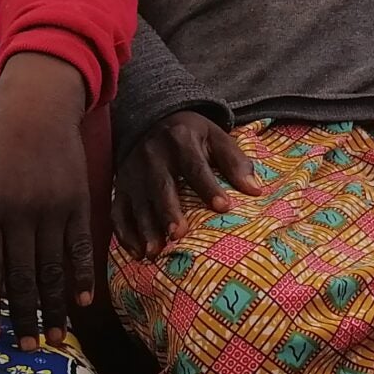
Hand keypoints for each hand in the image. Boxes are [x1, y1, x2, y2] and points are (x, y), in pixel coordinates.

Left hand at [0, 53, 93, 345]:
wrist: (38, 103)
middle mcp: (21, 213)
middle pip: (23, 276)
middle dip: (24, 316)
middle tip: (26, 348)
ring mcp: (54, 209)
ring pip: (54, 269)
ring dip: (55, 307)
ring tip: (55, 338)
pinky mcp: (79, 202)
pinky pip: (80, 247)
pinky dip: (81, 276)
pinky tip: (82, 302)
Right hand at [114, 109, 266, 257]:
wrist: (152, 120)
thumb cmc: (192, 136)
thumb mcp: (216, 137)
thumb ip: (235, 161)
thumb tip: (255, 191)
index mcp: (180, 140)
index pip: (195, 166)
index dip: (209, 187)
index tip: (224, 207)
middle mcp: (152, 155)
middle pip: (160, 187)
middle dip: (168, 211)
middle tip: (178, 235)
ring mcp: (132, 172)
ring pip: (137, 203)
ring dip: (144, 229)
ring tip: (154, 253)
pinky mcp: (121, 186)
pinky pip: (117, 212)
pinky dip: (124, 234)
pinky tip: (136, 253)